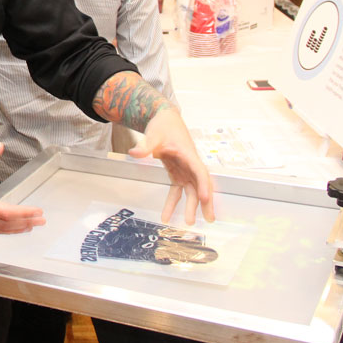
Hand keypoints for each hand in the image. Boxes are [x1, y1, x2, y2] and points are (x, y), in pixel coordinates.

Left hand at [128, 109, 214, 224]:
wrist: (165, 120)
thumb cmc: (163, 125)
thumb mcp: (153, 134)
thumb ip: (145, 145)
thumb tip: (134, 153)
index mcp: (188, 153)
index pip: (199, 171)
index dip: (204, 185)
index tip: (205, 198)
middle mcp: (190, 163)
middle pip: (200, 185)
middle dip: (204, 202)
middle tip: (208, 219)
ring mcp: (185, 169)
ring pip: (192, 190)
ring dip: (191, 206)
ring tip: (189, 222)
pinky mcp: (178, 173)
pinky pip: (178, 190)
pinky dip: (173, 203)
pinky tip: (167, 215)